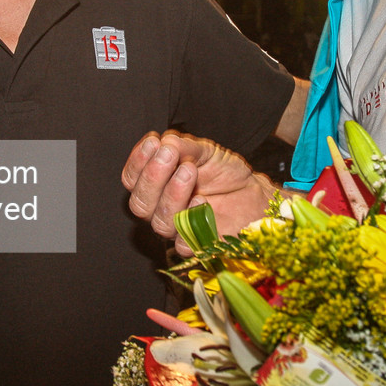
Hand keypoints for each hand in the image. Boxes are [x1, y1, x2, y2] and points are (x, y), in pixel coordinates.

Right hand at [122, 131, 276, 249]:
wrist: (254, 191)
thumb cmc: (224, 171)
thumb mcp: (204, 150)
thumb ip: (183, 146)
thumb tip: (165, 141)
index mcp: (156, 185)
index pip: (131, 179)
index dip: (138, 162)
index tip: (154, 142)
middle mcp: (161, 208)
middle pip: (139, 204)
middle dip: (152, 177)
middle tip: (169, 155)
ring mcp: (178, 228)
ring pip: (159, 222)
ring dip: (172, 194)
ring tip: (190, 171)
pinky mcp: (198, 244)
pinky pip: (183, 243)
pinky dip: (190, 220)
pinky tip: (201, 200)